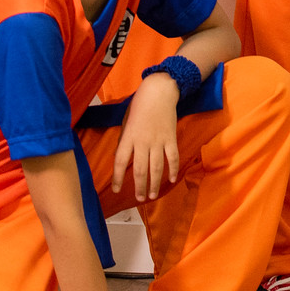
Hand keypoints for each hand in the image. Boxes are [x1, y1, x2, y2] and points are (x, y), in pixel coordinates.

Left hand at [112, 76, 180, 199]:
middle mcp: (143, 141)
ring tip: (151, 195)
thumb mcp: (126, 122)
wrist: (159, 91)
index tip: (117, 189)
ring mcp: (158, 141)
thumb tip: (122, 159)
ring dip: (154, 183)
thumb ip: (124, 141)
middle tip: (139, 198)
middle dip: (139, 186)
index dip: (118, 177)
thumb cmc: (139, 105)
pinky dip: (173, 170)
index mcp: (128, 136)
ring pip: (156, 167)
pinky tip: (171, 180)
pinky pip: (173, 157)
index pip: (120, 161)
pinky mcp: (171, 138)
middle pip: (140, 169)